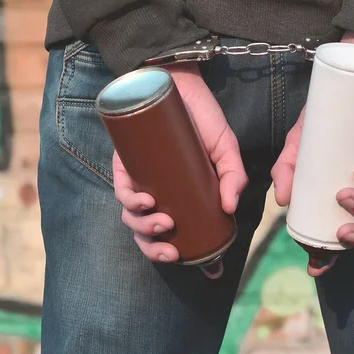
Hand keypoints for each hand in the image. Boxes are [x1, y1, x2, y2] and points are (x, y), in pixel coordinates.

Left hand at [113, 62, 247, 279]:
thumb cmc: (203, 117)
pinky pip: (120, 190)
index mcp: (185, 195)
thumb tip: (230, 208)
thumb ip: (233, 176)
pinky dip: (130, 202)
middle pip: (152, 234)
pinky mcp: (124, 163)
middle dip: (158, 251)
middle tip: (172, 252)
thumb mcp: (226, 149)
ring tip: (164, 223)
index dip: (194, 256)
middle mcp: (162, 192)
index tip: (211, 270)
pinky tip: (144, 202)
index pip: (185, 232)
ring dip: (145, 230)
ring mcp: (142, 179)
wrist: (179, 82)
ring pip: (133, 218)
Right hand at [271, 33, 353, 276]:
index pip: (339, 235)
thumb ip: (285, 168)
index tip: (317, 267)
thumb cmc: (325, 117)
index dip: (331, 257)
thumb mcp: (298, 142)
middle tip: (341, 234)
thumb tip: (281, 201)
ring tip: (343, 196)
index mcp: (341, 197)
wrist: (353, 83)